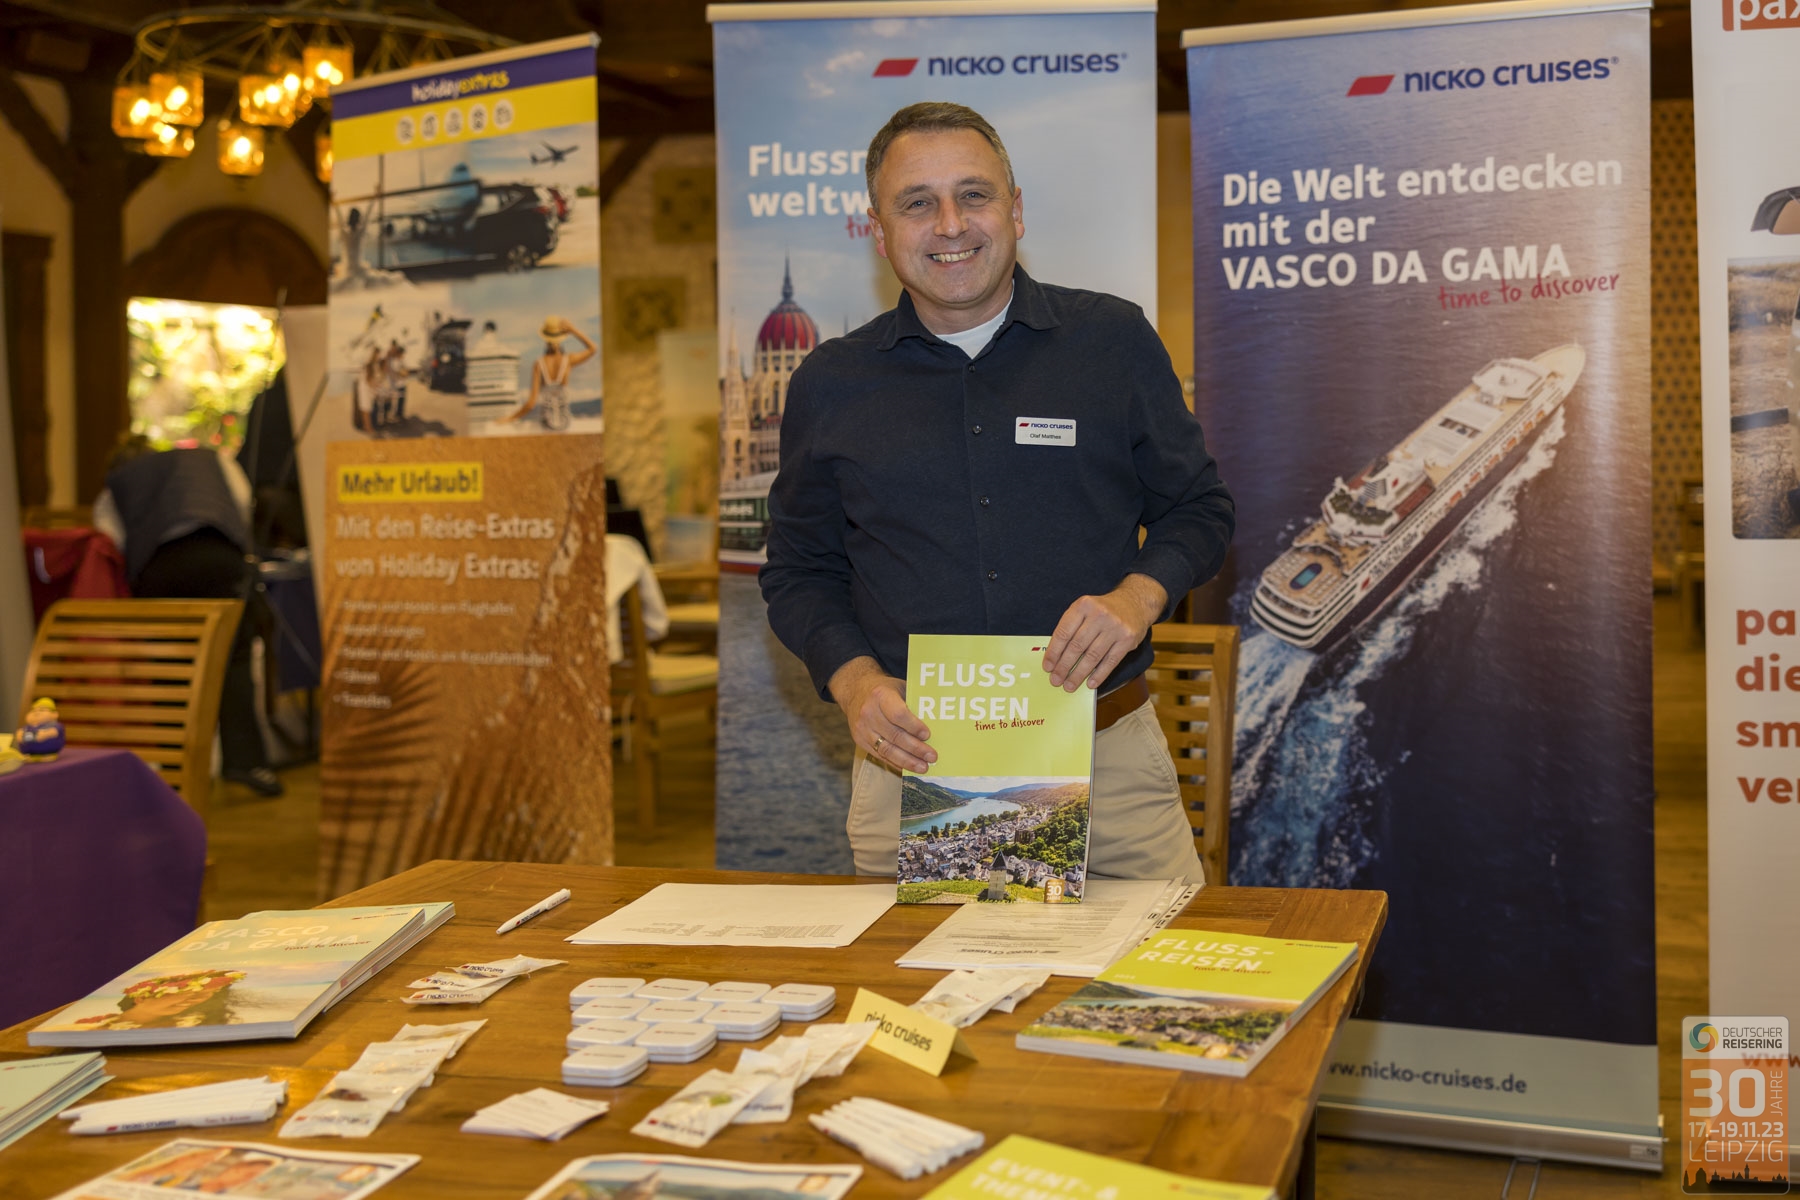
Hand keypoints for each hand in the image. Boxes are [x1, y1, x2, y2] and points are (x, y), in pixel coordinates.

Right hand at [829, 656, 934, 772]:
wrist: (855, 692)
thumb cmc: (885, 690)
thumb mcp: (899, 687)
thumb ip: (914, 702)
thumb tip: (937, 722)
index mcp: (880, 696)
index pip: (898, 714)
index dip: (914, 726)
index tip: (927, 735)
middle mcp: (869, 713)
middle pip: (894, 735)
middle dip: (915, 749)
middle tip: (932, 756)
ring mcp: (862, 729)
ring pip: (887, 750)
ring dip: (907, 761)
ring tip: (923, 767)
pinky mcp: (860, 741)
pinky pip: (880, 755)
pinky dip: (896, 763)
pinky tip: (909, 767)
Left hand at [1043, 574, 1167, 690]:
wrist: (1134, 603)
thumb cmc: (1103, 610)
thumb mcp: (1085, 609)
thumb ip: (1071, 627)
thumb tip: (1055, 657)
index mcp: (1083, 605)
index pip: (1064, 633)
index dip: (1054, 652)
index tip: (1047, 667)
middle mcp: (1100, 614)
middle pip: (1077, 646)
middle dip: (1064, 666)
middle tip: (1056, 680)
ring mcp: (1115, 627)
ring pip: (1092, 656)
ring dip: (1079, 674)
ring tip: (1069, 686)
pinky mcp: (1128, 639)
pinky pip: (1110, 661)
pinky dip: (1099, 675)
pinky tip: (1090, 684)